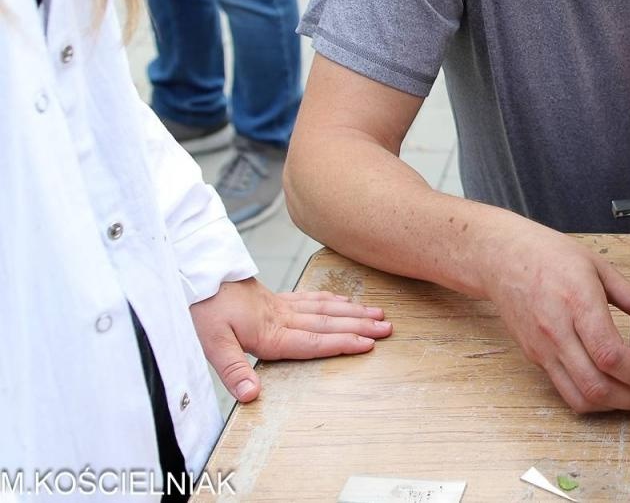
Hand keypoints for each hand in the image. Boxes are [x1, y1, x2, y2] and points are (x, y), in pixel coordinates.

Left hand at [189, 279, 391, 401]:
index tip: (368, 344)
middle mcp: (283, 318)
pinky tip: (345, 302)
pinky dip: (334, 300)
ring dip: (354, 313)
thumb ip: (233, 370)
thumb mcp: (211, 344)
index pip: (314, 341)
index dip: (342, 343)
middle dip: (360, 326)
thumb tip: (251, 395)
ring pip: (326, 309)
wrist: (199, 275)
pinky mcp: (277, 298)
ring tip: (378, 314)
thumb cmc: (205, 309)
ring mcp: (283, 306)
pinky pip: (313, 298)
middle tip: (387, 328)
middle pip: (328, 323)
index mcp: (271, 333)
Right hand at [485, 225, 629, 412]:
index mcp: (577, 303)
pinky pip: (566, 391)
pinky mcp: (537, 360)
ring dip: (616, 406)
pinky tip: (614, 389)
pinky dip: (594, 399)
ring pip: (580, 397)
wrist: (501, 259)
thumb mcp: (598, 266)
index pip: (610, 355)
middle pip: (597, 386)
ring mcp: (544, 351)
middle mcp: (557, 333)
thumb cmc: (545, 256)